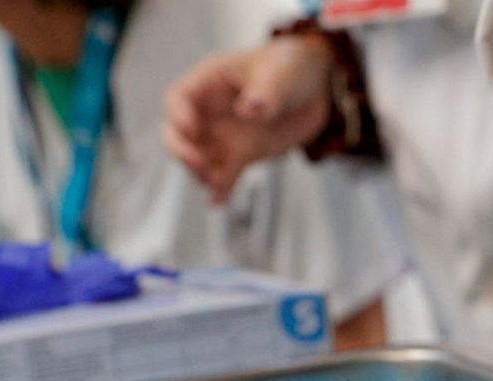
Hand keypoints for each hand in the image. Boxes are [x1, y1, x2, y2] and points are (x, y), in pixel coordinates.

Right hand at [162, 35, 336, 203]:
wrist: (316, 89)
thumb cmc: (290, 68)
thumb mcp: (282, 74)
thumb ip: (267, 92)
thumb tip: (250, 109)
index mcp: (211, 81)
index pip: (178, 97)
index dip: (179, 115)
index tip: (193, 129)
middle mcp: (210, 110)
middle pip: (176, 132)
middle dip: (181, 151)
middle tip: (198, 165)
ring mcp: (224, 134)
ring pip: (197, 158)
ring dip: (201, 173)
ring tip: (214, 183)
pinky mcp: (240, 154)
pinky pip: (223, 175)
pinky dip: (220, 189)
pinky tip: (219, 201)